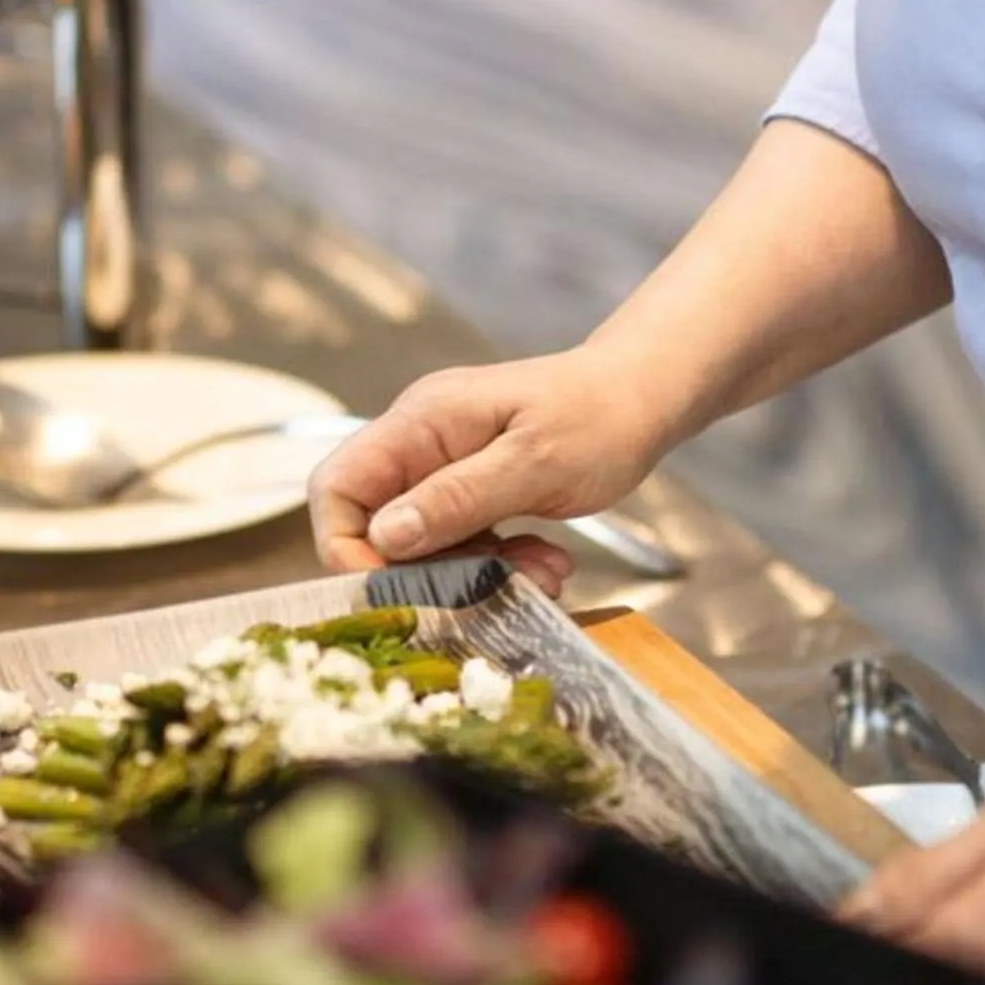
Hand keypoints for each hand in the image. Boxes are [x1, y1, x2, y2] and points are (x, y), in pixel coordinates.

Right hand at [308, 351, 678, 595]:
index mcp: (421, 423)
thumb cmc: (600, 416)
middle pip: (374, 525)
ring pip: (423, 544)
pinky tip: (547, 563)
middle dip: (427, 570)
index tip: (400, 589)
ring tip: (543, 573)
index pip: (336, 487)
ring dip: (474, 573)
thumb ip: (457, 498)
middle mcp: (421, 443)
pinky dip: (498, 564)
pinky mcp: (473, 489)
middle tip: (491, 587)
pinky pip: (461, 541)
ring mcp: (445, 466)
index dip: (348, 547)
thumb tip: (383, 536)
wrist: (648, 395)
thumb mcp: (534, 462)